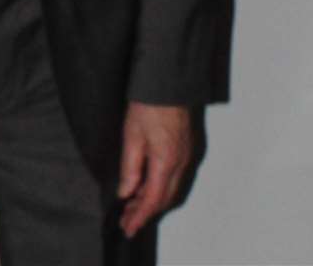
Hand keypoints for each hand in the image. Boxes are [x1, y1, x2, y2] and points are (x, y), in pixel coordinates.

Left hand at [117, 102, 194, 236]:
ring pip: (171, 189)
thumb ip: (129, 168)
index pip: (152, 199)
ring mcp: (186, 157)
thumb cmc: (149, 105)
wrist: (168, 84)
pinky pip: (175, 177)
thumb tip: (125, 192)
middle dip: (145, 212)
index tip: (128, 228)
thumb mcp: (131, 136)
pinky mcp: (187, 149)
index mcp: (166, 162)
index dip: (139, 216)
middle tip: (127, 219)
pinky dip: (161, 188)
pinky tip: (147, 185)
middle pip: (164, 198)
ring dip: (153, 200)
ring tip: (132, 205)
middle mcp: (181, 163)